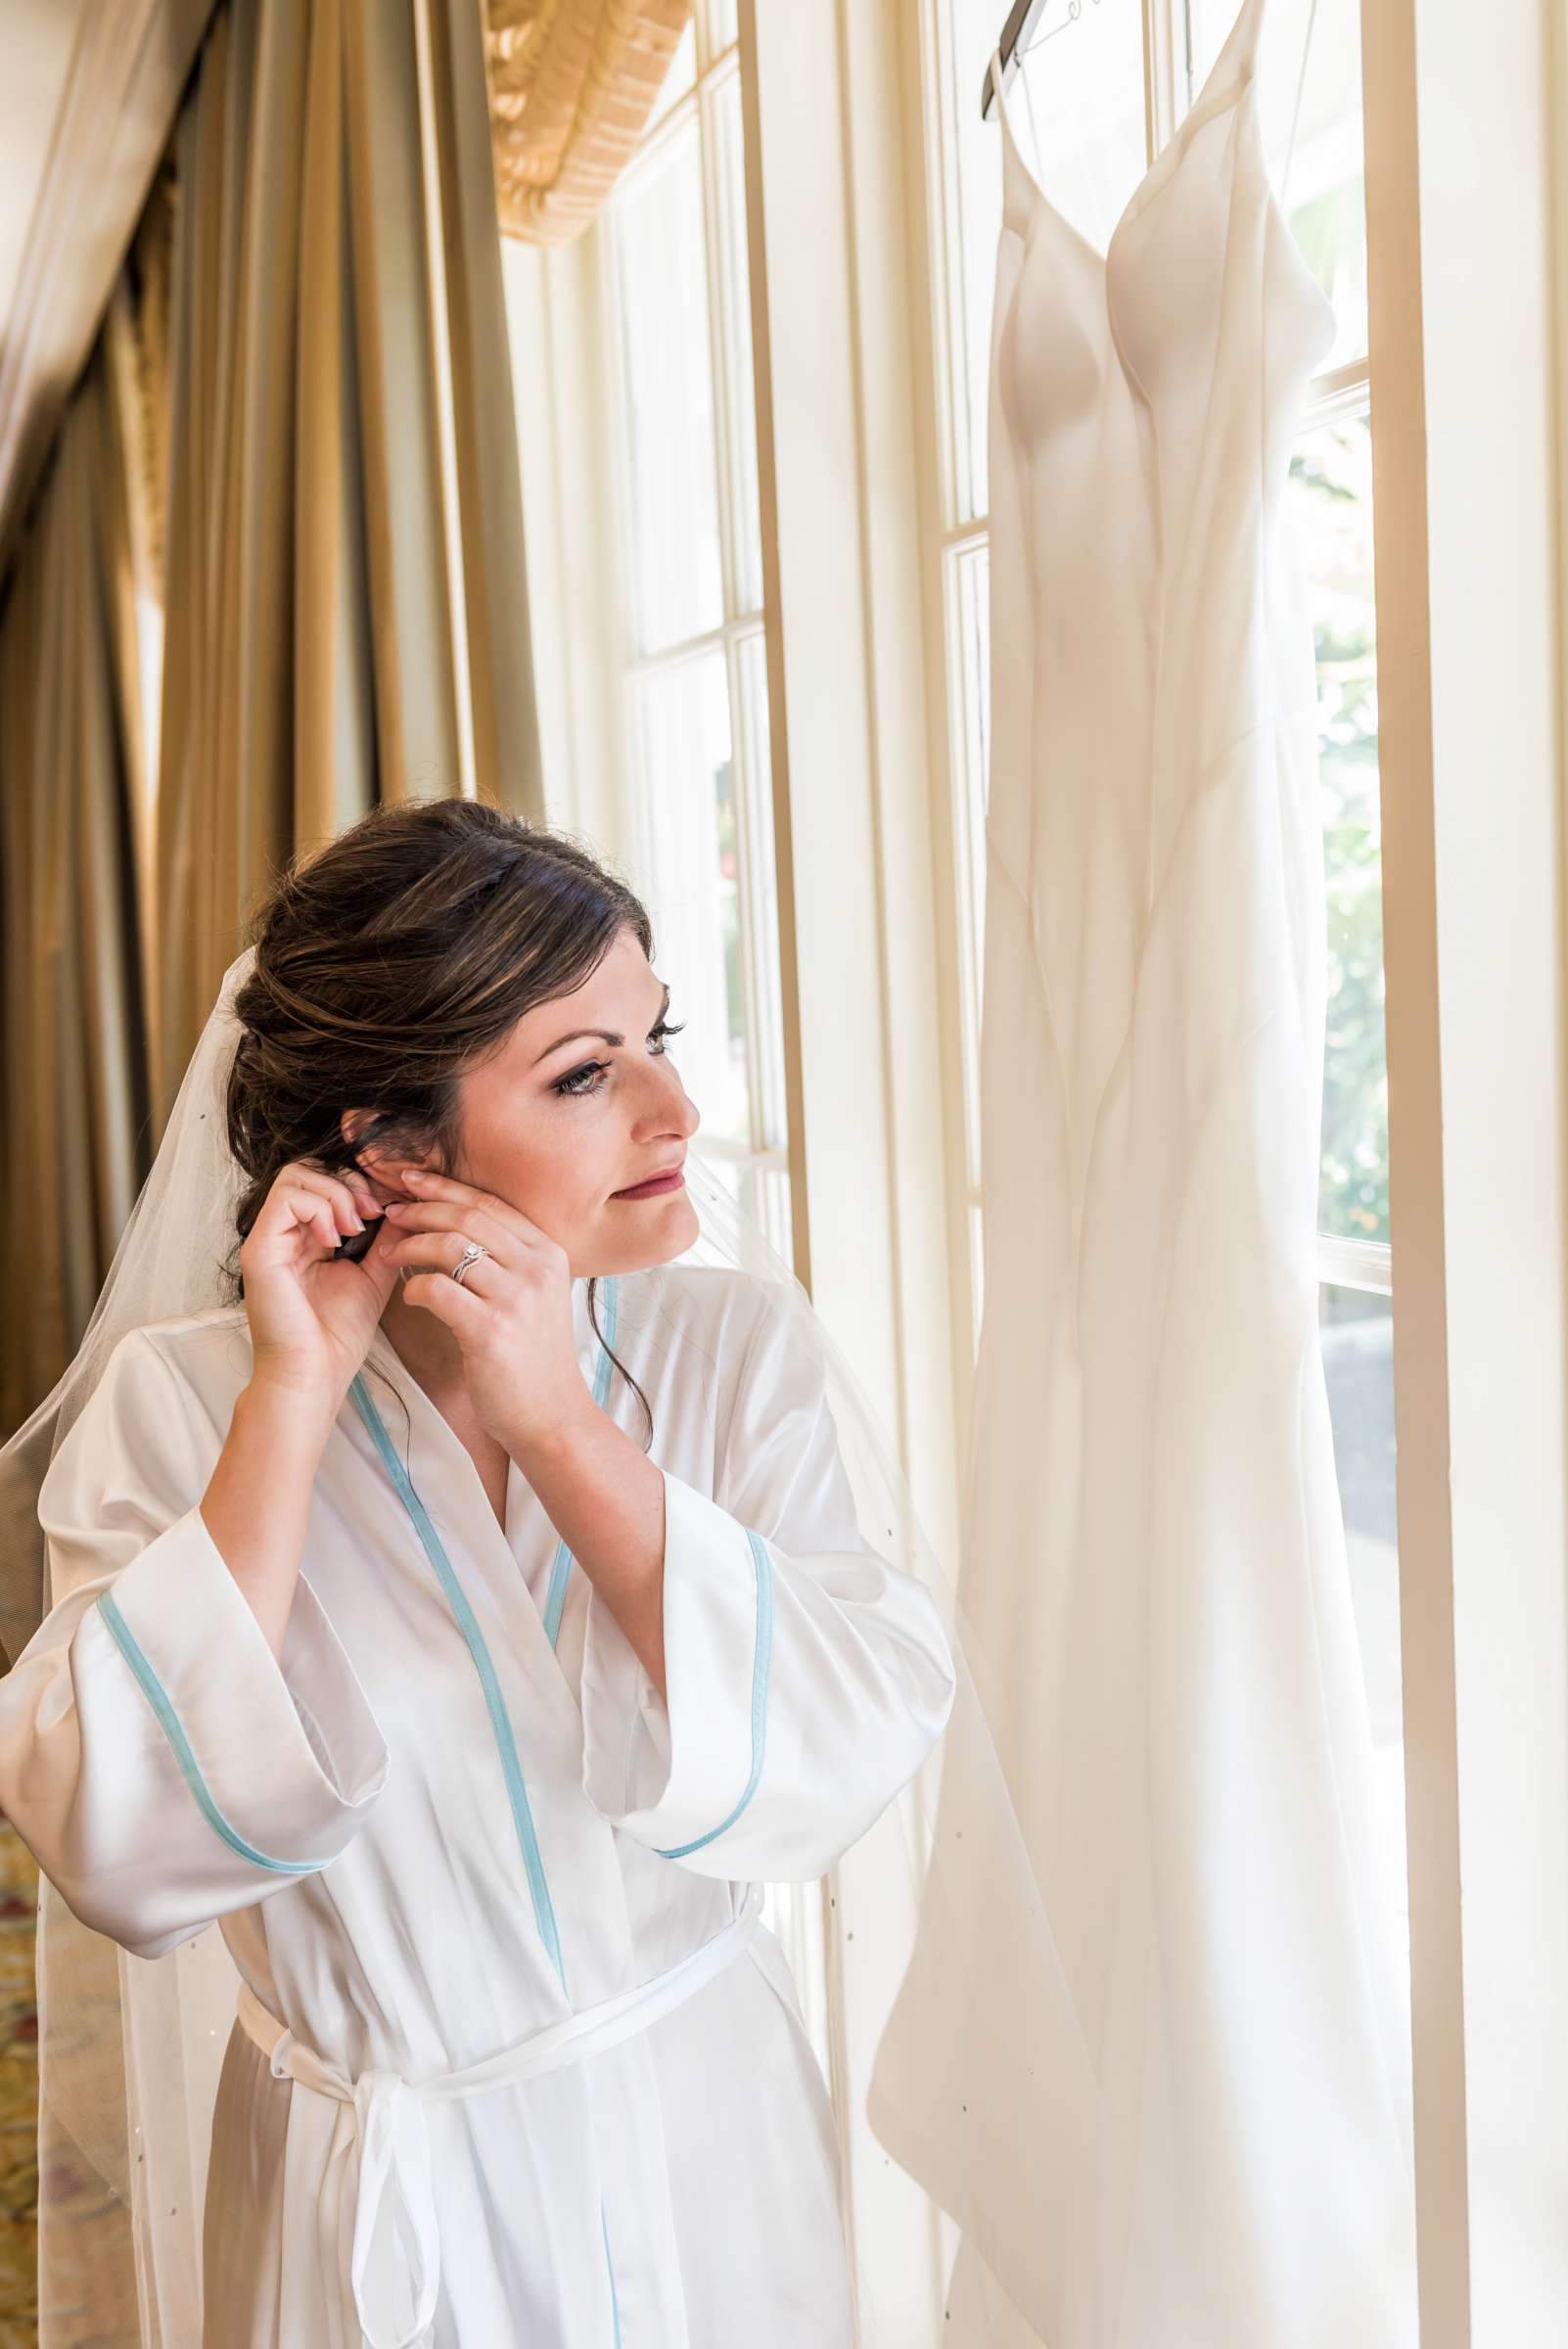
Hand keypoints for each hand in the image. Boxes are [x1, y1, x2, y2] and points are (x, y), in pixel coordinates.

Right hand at [241, 1158, 399, 1402]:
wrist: (314, 1373)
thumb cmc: (337, 1335)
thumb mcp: (374, 1275)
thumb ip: (386, 1238)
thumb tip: (406, 1205)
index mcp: (309, 1238)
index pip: (328, 1182)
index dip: (363, 1184)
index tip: (392, 1206)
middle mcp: (285, 1233)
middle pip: (310, 1169)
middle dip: (350, 1181)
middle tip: (375, 1211)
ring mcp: (269, 1238)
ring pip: (296, 1175)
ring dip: (336, 1192)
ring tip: (355, 1227)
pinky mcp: (259, 1248)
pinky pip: (285, 1198)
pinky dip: (318, 1207)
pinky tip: (334, 1239)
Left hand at [377, 1169, 591, 1453]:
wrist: (551, 1416)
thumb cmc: (533, 1359)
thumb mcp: (535, 1296)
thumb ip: (508, 1261)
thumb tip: (455, 1228)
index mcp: (548, 1252)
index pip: (489, 1203)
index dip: (446, 1187)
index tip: (411, 1181)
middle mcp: (537, 1267)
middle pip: (467, 1217)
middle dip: (421, 1208)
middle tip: (391, 1211)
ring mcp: (516, 1297)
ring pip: (449, 1246)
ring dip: (410, 1244)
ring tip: (390, 1253)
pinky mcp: (491, 1329)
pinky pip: (438, 1289)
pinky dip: (415, 1286)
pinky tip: (409, 1294)